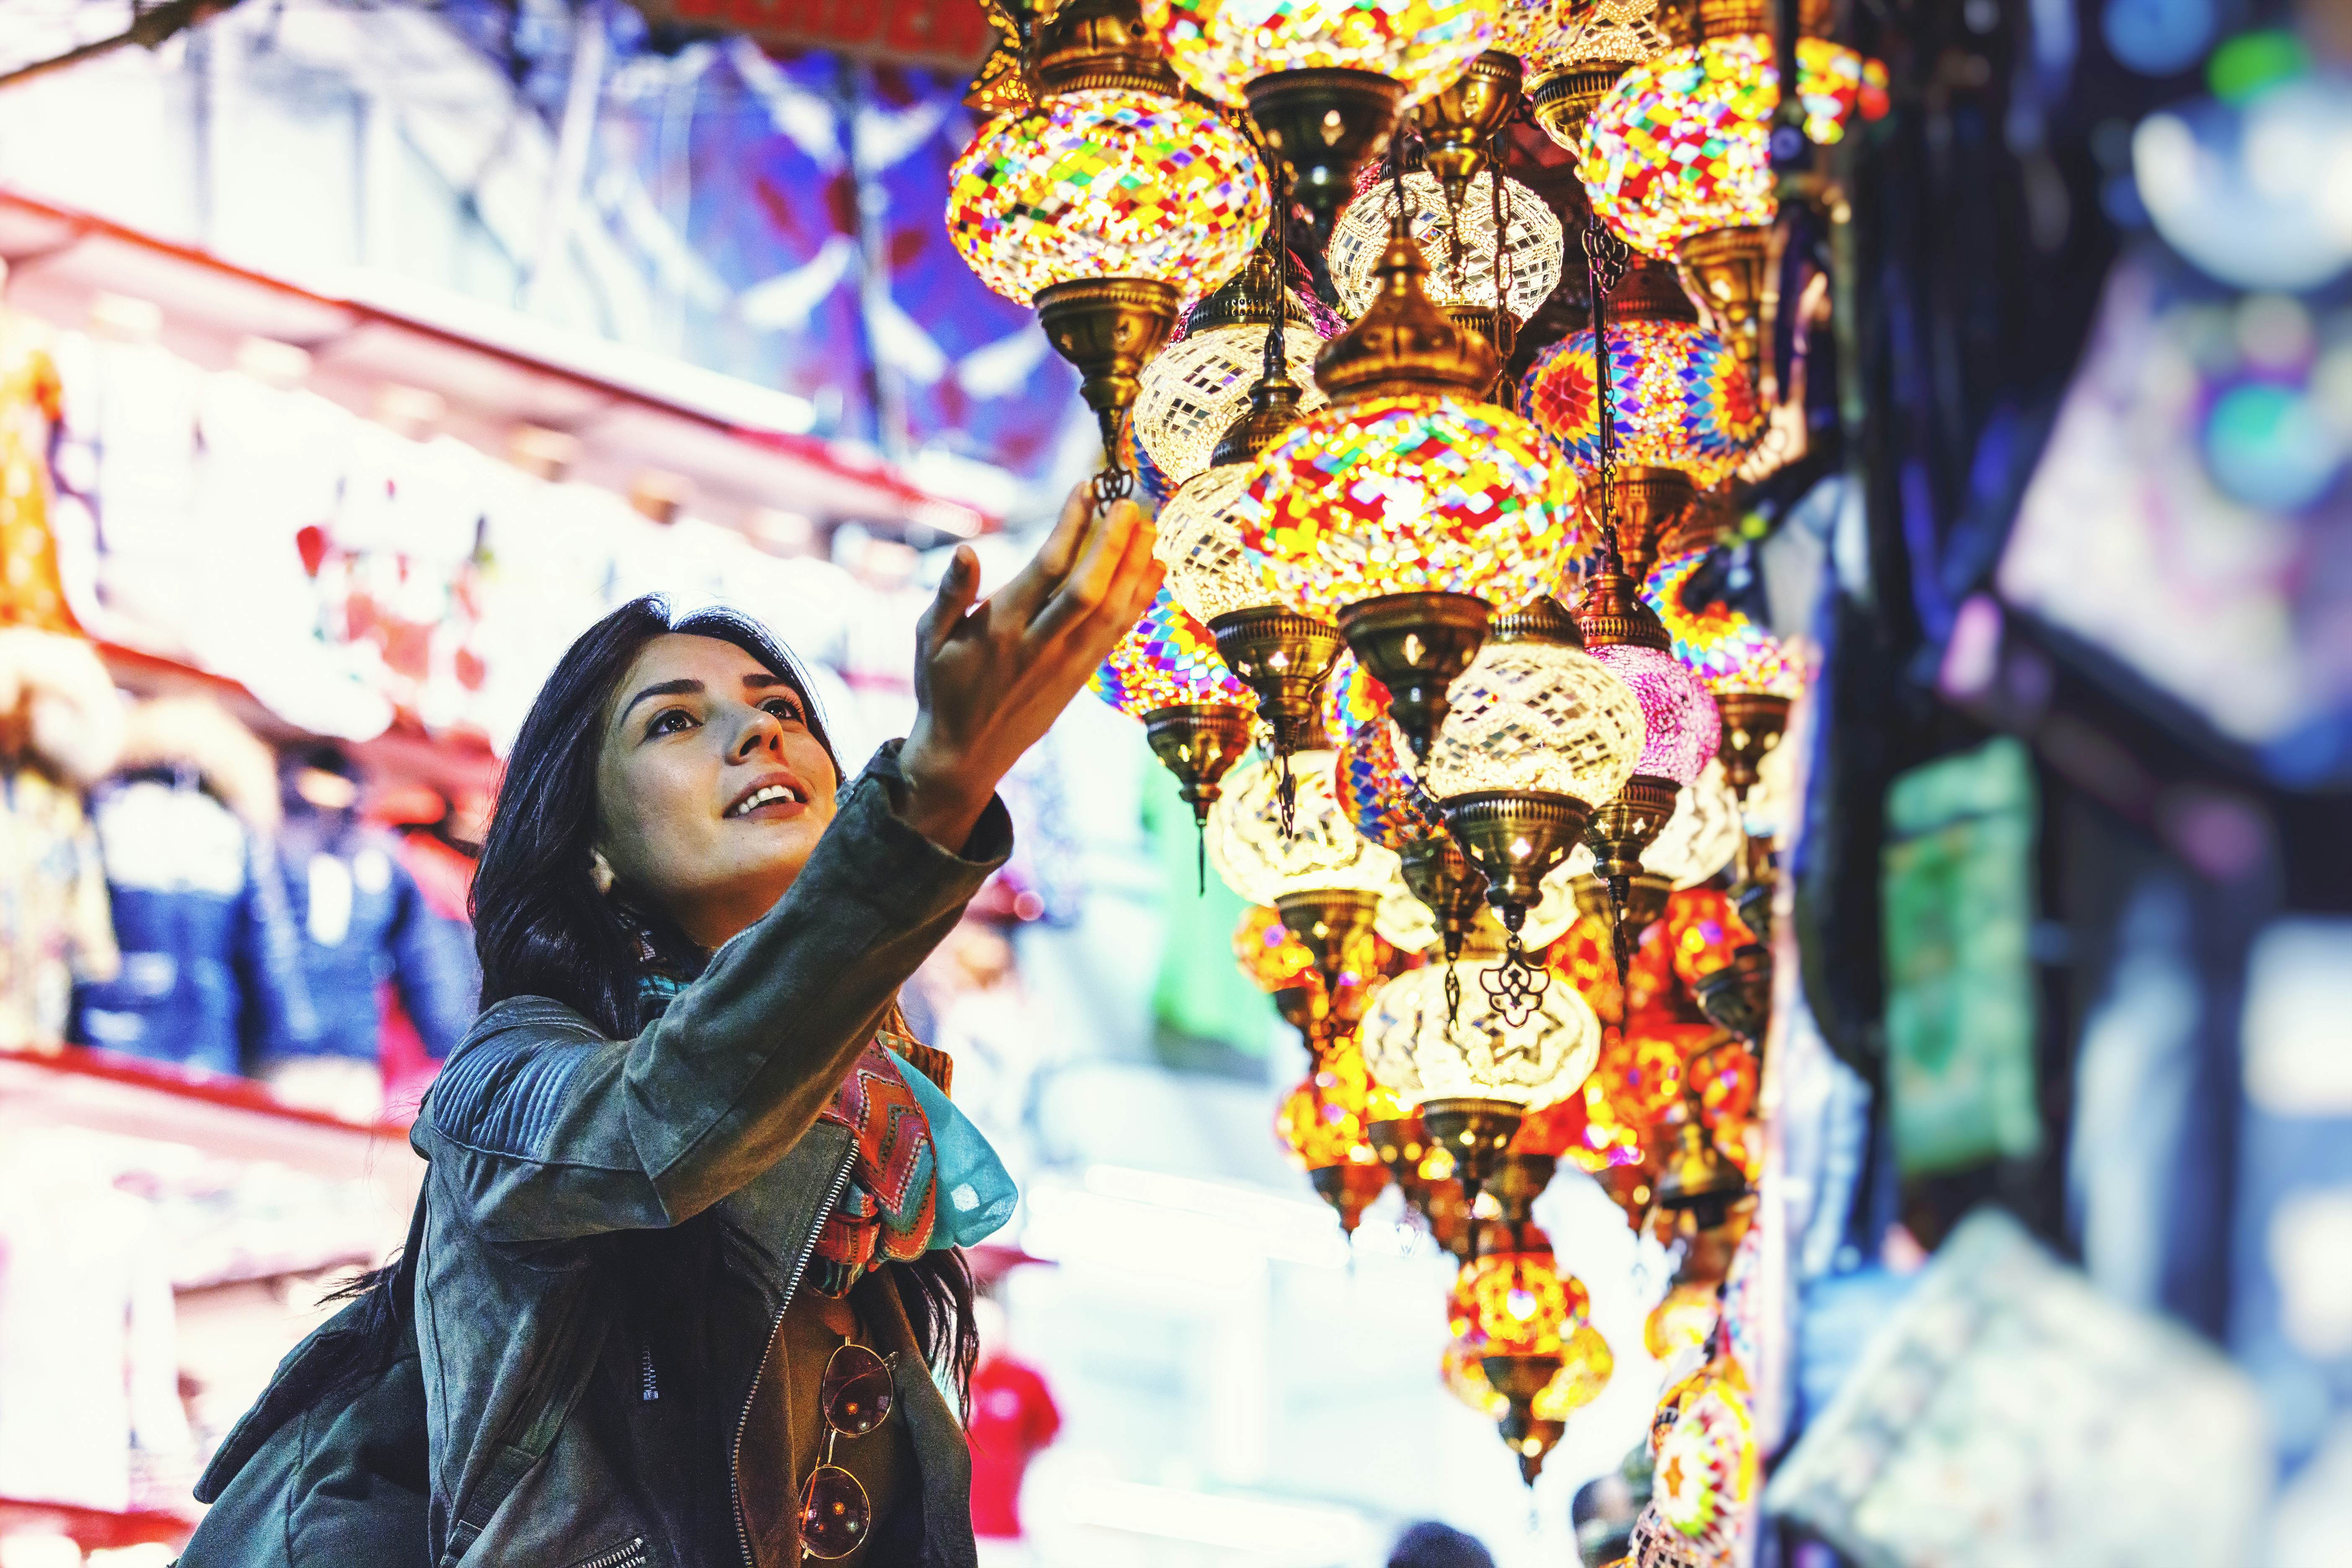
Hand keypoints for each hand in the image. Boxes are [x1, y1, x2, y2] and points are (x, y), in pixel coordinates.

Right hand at [898, 484, 1163, 850]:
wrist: (965, 753)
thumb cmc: (942, 686)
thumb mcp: (927, 639)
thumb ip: (949, 594)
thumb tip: (968, 550)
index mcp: (1000, 628)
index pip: (1046, 567)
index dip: (1071, 524)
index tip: (1087, 488)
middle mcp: (1039, 646)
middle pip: (1090, 588)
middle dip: (1114, 542)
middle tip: (1131, 501)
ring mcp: (1066, 664)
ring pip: (1112, 611)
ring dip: (1135, 567)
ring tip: (1150, 525)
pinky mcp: (1081, 677)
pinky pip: (1118, 633)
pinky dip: (1139, 599)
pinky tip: (1153, 569)